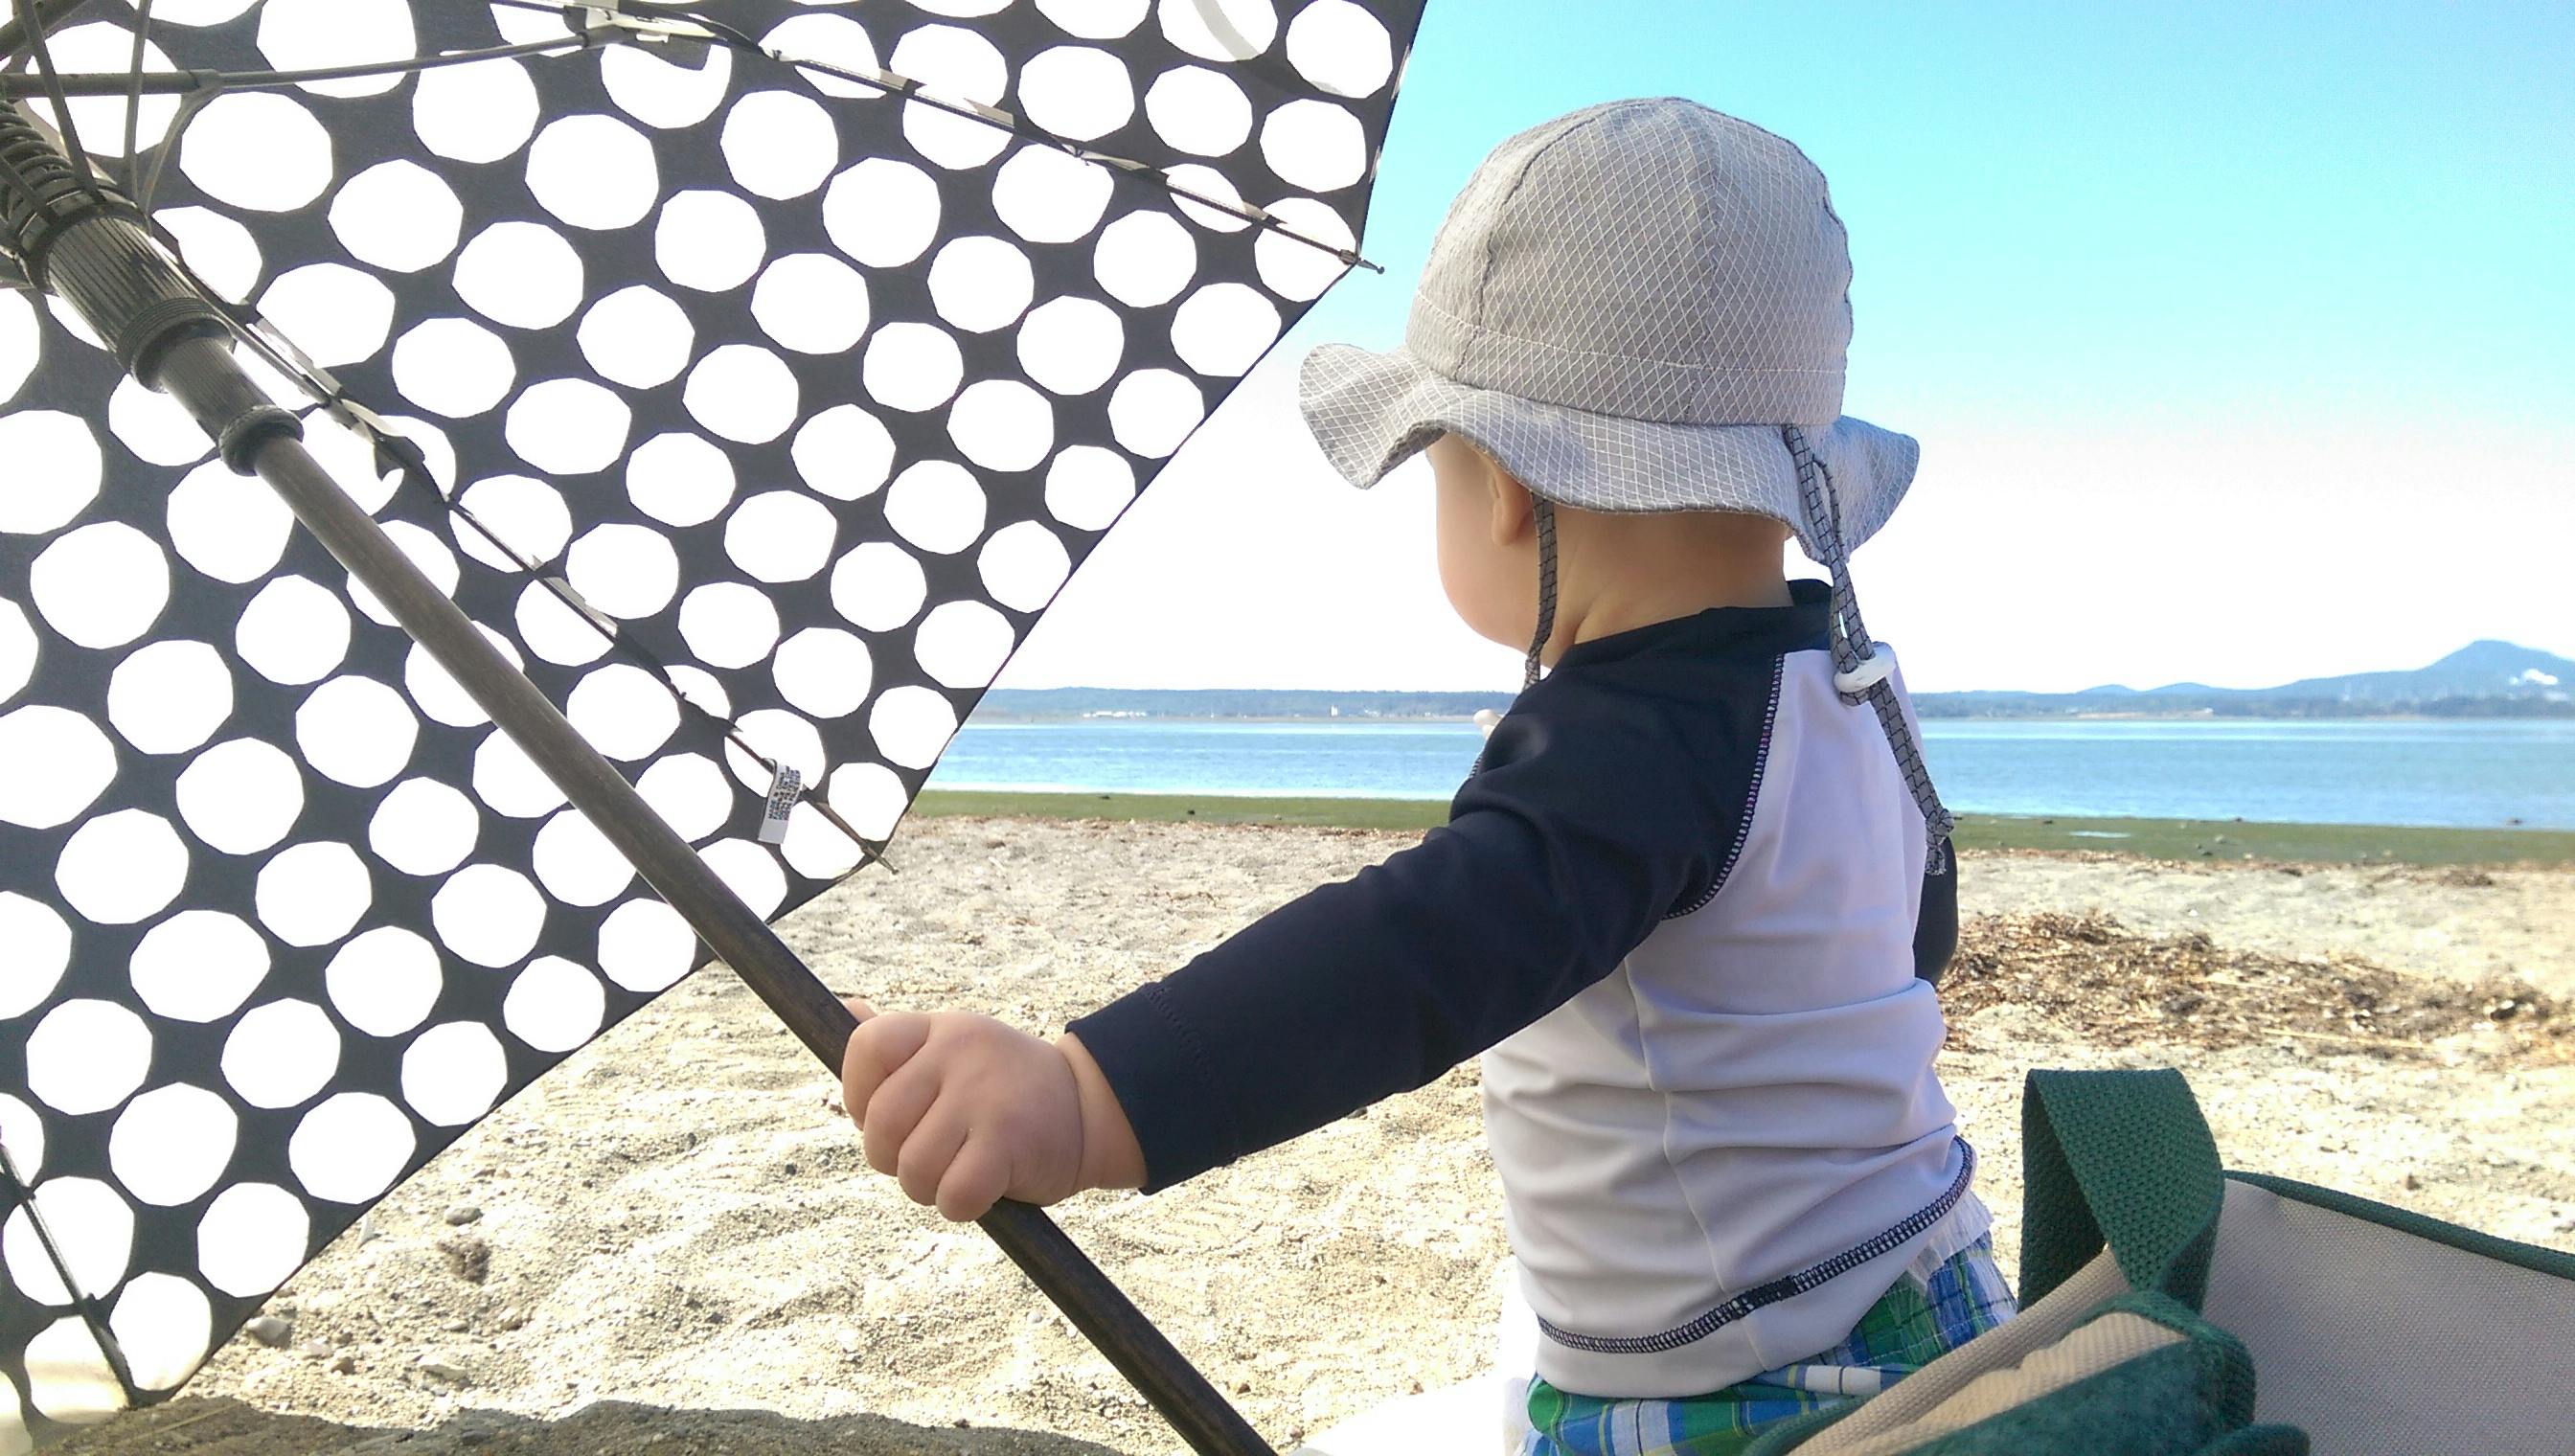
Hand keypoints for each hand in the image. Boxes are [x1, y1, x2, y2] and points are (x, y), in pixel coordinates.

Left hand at [840, 1001, 1143, 1220]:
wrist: (1088, 1110)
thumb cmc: (1004, 1089)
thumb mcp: (952, 1051)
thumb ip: (895, 1041)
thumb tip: (844, 1007)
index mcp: (940, 1029)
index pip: (866, 1048)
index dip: (859, 1095)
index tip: (891, 1117)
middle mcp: (960, 1052)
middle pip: (880, 1124)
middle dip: (894, 1158)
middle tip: (933, 1154)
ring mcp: (983, 1095)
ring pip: (912, 1168)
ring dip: (930, 1188)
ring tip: (963, 1169)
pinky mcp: (1007, 1141)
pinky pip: (951, 1195)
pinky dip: (962, 1205)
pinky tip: (987, 1187)